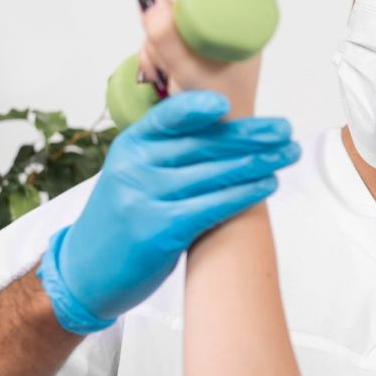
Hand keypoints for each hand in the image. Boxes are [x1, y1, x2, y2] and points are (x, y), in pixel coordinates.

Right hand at [37, 90, 299, 332]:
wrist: (87, 272)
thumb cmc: (124, 219)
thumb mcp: (134, 174)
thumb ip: (169, 153)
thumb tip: (227, 129)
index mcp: (130, 145)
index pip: (168, 116)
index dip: (198, 107)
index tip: (231, 103)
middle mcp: (135, 167)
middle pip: (202, 144)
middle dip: (249, 135)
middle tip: (285, 129)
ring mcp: (145, 198)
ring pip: (213, 174)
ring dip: (258, 162)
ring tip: (288, 154)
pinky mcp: (159, 231)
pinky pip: (211, 206)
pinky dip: (244, 193)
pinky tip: (268, 184)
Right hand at [136, 0, 261, 119]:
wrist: (216, 147)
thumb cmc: (213, 114)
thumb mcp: (184, 68)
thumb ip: (164, 33)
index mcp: (242, 31)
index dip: (174, 10)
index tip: (168, 36)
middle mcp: (228, 39)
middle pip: (180, 16)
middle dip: (161, 39)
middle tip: (166, 66)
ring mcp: (211, 54)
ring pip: (169, 34)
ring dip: (156, 53)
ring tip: (164, 77)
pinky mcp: (196, 66)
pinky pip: (169, 50)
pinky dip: (158, 62)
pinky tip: (162, 79)